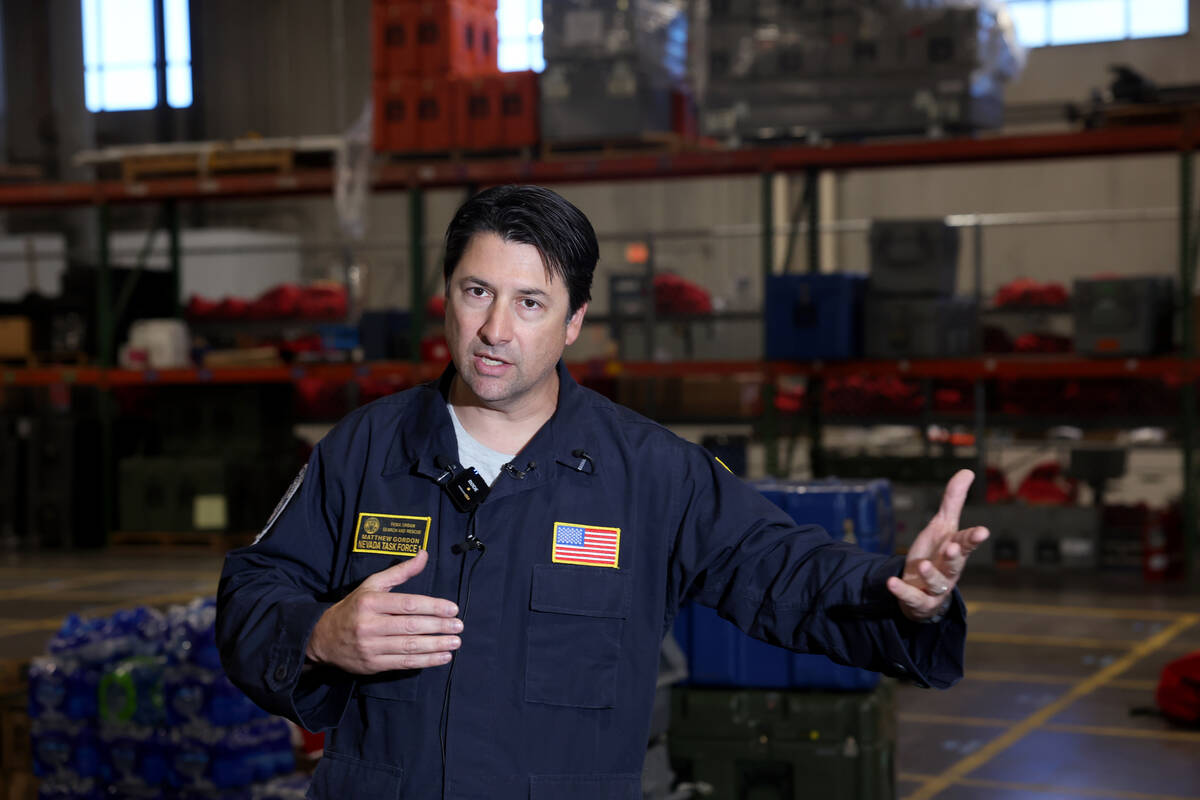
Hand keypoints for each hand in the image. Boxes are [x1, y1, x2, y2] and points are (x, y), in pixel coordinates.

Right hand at [306, 550, 462, 673]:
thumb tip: (423, 554)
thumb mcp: (372, 585)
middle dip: (438, 627)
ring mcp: (370, 647)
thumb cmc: (353, 608)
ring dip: (436, 646)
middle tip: (458, 626)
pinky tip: (442, 657)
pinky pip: (403, 663)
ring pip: (409, 646)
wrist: (322, 639)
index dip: (433, 607)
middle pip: (410, 626)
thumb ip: (400, 572)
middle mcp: (369, 625)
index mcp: (370, 602)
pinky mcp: (373, 665)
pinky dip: (426, 661)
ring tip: (455, 642)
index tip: (452, 608)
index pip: (408, 604)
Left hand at [887, 469, 988, 622]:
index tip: (982, 531)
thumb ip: (953, 501)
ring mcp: (935, 588)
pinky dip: (902, 591)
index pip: (966, 543)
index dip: (973, 538)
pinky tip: (892, 583)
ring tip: (923, 565)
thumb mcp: (941, 526)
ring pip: (937, 582)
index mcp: (955, 550)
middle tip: (953, 547)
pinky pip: (911, 598)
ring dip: (931, 574)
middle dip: (955, 556)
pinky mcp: (918, 602)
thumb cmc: (935, 554)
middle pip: (956, 564)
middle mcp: (949, 570)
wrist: (922, 590)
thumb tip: (967, 471)